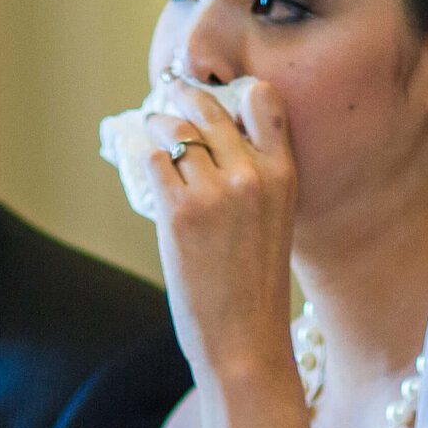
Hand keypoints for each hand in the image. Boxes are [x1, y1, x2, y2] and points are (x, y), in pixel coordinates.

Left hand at [142, 80, 297, 394]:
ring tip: (151, 123)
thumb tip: (211, 144)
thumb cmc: (257, 287)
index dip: (236, 91)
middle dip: (184, 93)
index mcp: (285, 175)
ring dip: (157, 123)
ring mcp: (214, 192)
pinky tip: (142, 158)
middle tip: (169, 87)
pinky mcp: (179, 212)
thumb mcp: (276, 221)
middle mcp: (252, 175)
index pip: (265, 101)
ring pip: (175, 132)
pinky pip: (153, 163)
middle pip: (210, 109)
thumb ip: (255, 180)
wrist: (245, 340)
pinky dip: (145, 158)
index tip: (217, 89)